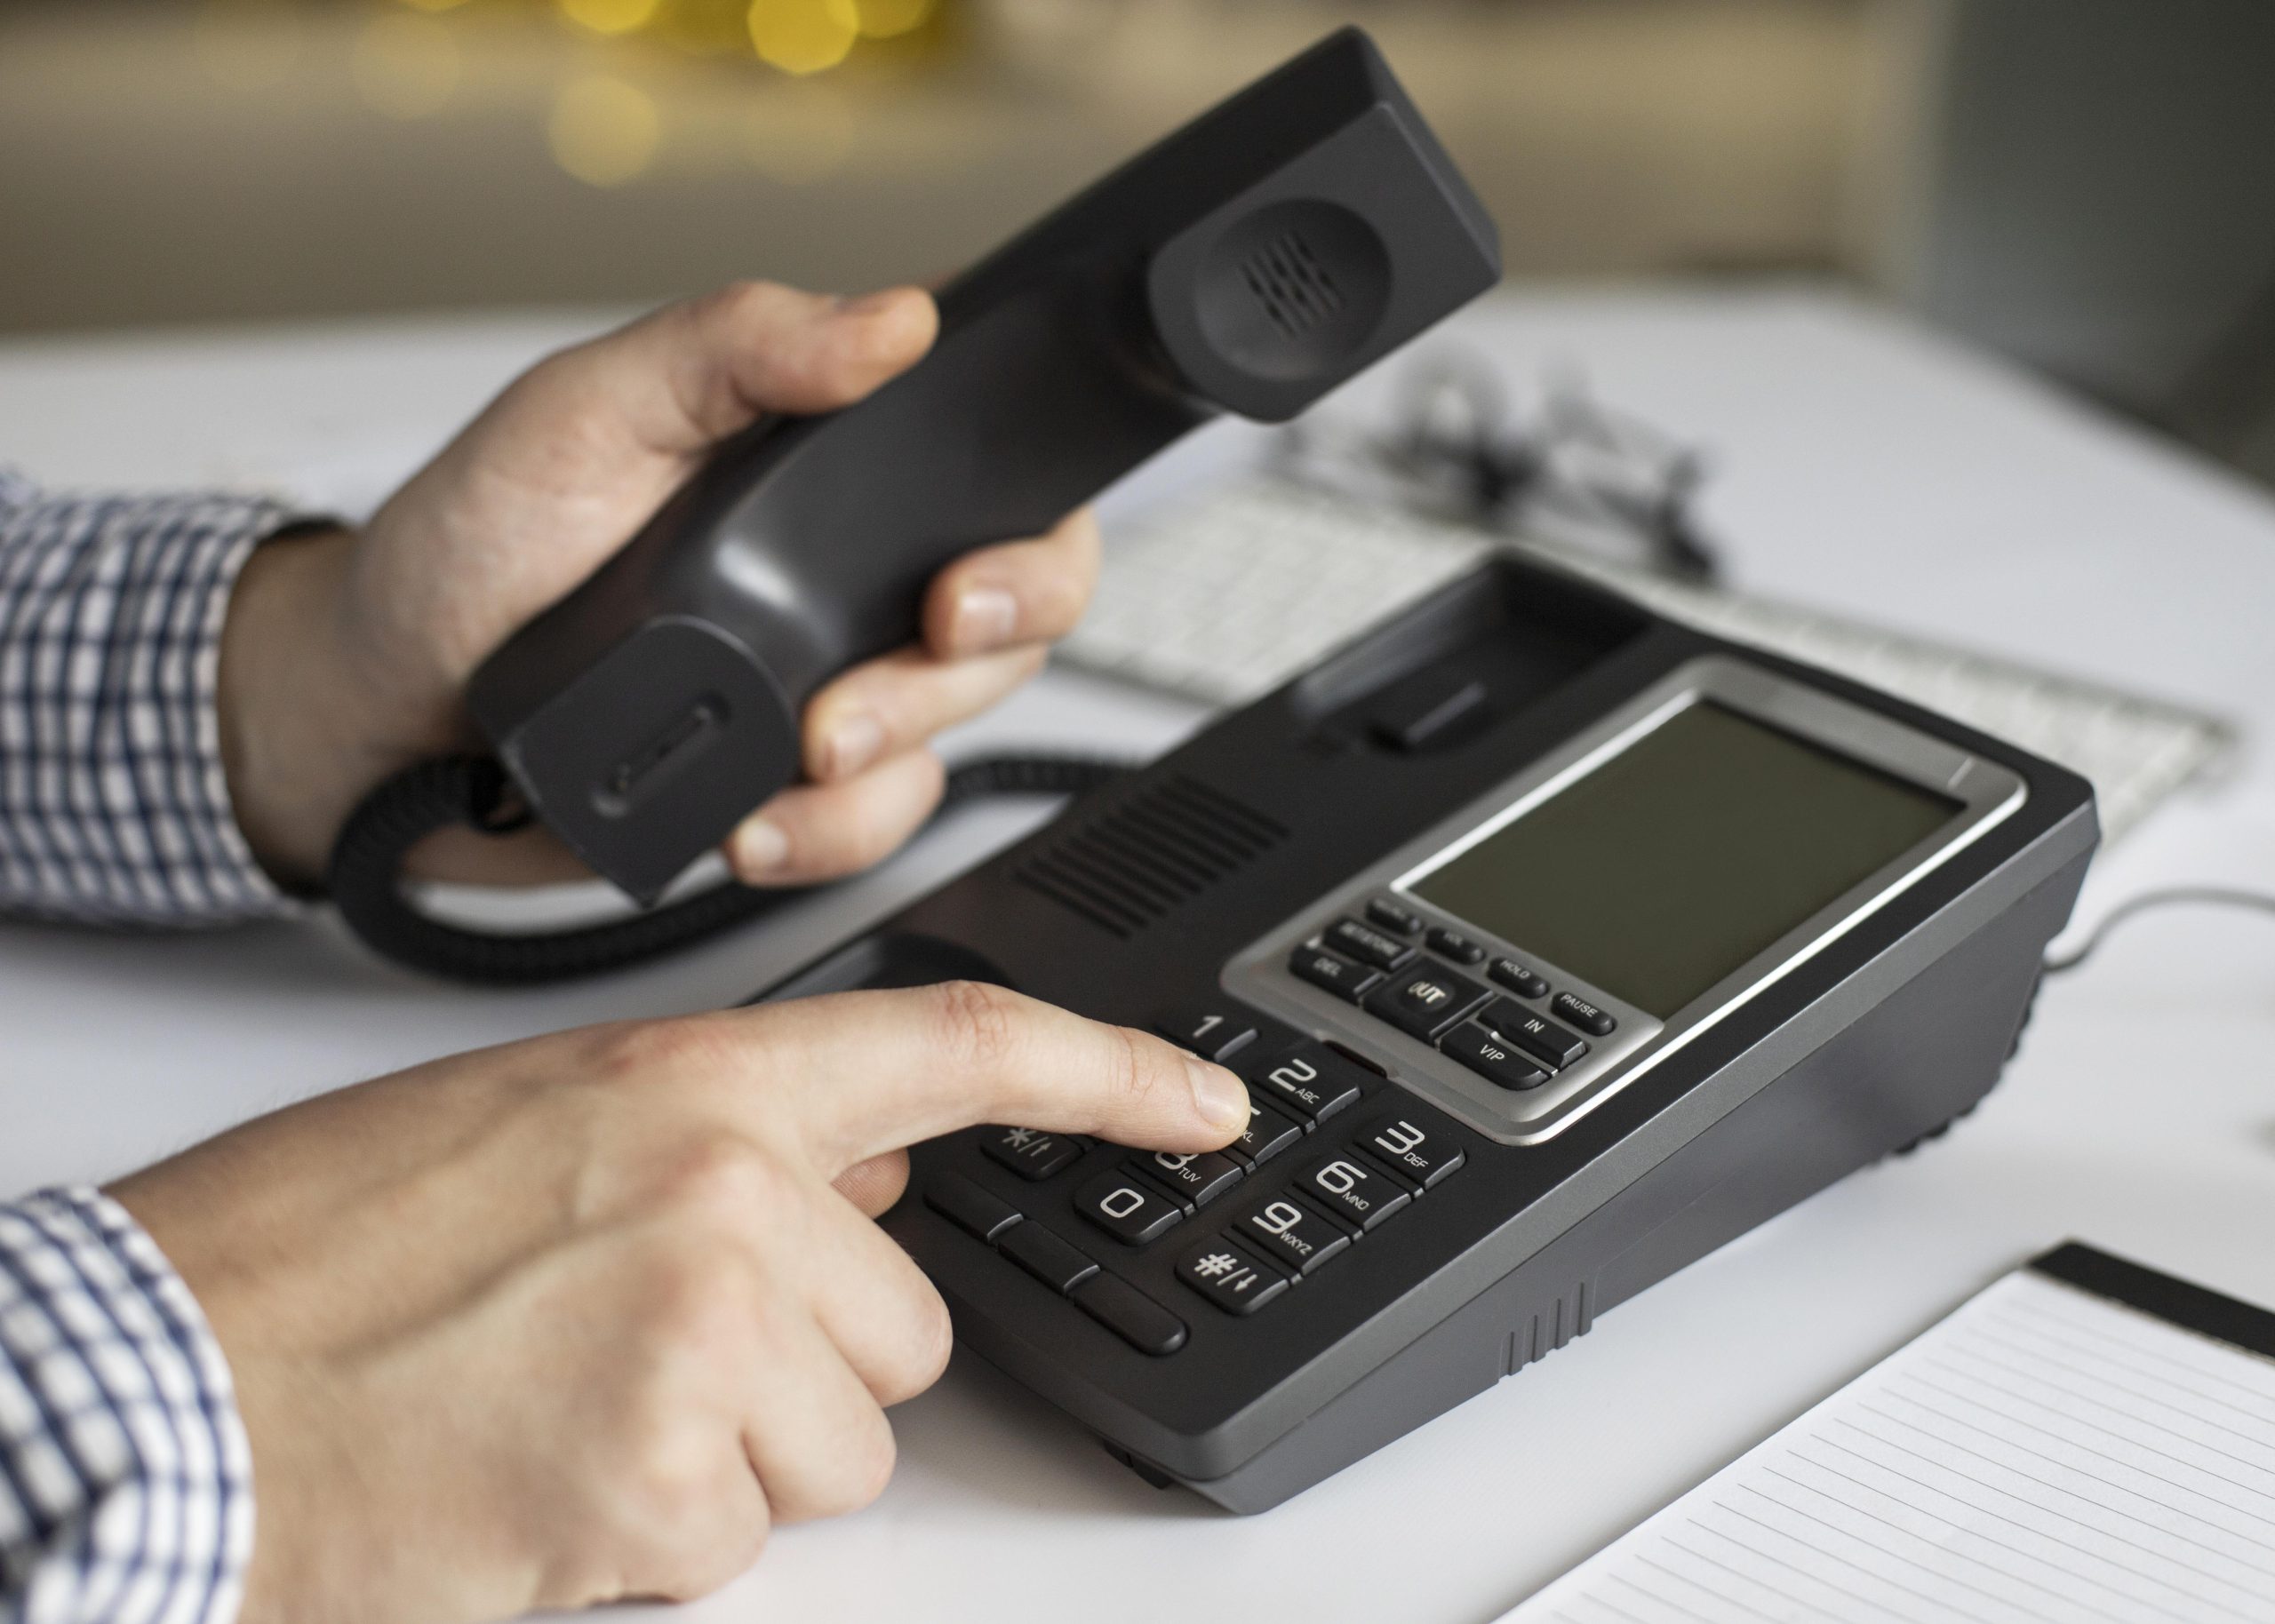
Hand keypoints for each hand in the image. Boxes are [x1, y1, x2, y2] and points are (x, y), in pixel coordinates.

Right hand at [111, 982, 1248, 1623]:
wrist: (161, 1382)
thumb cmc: (312, 1252)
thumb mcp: (532, 1122)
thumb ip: (714, 1131)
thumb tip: (863, 1176)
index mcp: (692, 1080)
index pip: (959, 1049)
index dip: (1111, 1070)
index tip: (1207, 1102)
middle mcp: (726, 1193)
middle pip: (903, 1329)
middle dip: (802, 1366)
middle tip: (631, 1353)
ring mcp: (706, 1336)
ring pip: (839, 1445)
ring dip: (726, 1458)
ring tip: (565, 1411)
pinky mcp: (668, 1485)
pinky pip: (739, 1536)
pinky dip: (651, 1535)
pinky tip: (536, 1478)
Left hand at [218, 282, 1101, 889]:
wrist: (376, 722)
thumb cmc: (467, 551)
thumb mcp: (584, 411)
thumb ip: (733, 350)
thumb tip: (888, 321)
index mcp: (817, 460)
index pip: (989, 470)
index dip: (1032, 527)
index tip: (972, 570)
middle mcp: (840, 573)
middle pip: (1006, 619)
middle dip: (968, 659)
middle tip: (895, 668)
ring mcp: (822, 682)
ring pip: (951, 734)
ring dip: (893, 757)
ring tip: (797, 760)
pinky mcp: (787, 786)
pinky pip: (871, 826)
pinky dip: (828, 839)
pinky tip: (755, 827)